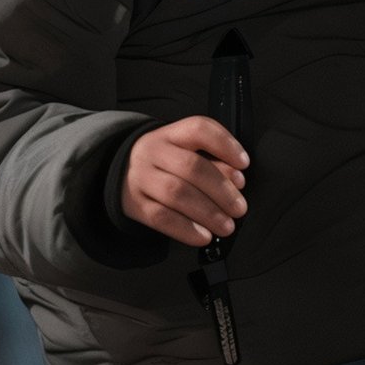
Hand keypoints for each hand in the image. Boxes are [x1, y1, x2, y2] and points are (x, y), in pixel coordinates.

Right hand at [121, 117, 249, 246]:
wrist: (121, 171)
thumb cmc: (163, 162)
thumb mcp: (184, 150)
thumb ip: (212, 160)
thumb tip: (236, 179)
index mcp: (171, 134)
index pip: (199, 129)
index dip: (225, 145)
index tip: (244, 163)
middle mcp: (154, 152)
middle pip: (192, 167)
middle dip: (222, 190)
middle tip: (239, 207)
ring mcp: (142, 178)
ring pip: (177, 193)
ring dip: (208, 213)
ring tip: (226, 225)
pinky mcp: (135, 204)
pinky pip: (161, 218)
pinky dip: (186, 229)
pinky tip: (203, 236)